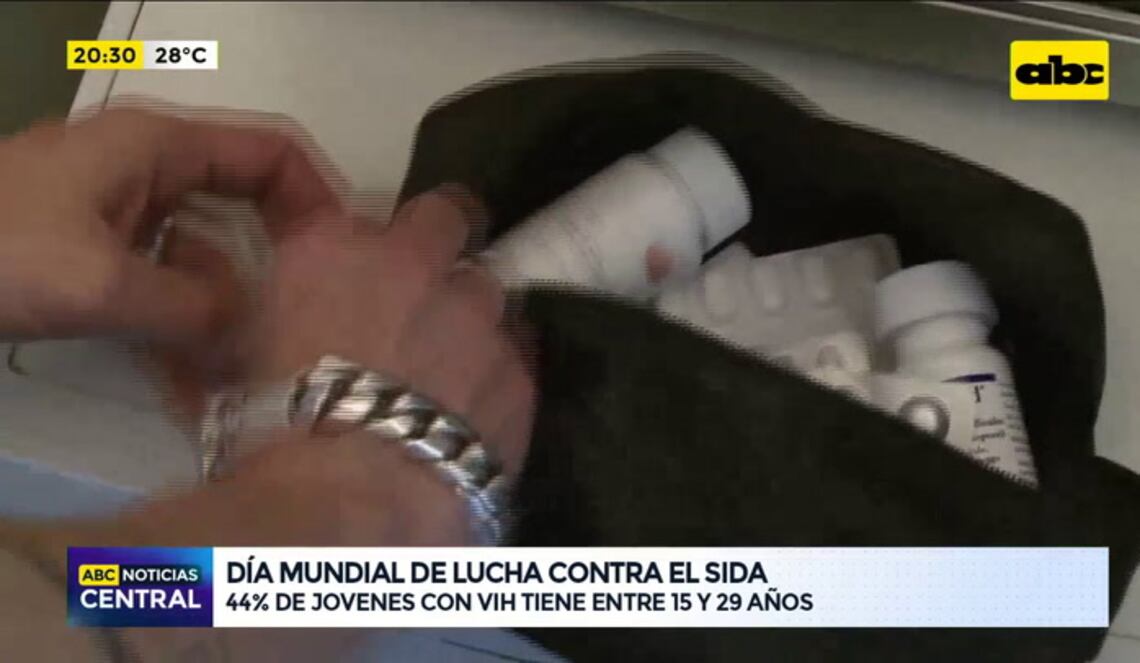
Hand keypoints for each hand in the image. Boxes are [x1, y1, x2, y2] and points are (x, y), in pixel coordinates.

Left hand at [0, 107, 340, 343]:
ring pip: (204, 233)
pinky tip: (194, 346)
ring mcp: (114, 198)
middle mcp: (145, 161)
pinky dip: (188, 297)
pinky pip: (165, 259)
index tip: (349, 255)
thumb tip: (252, 324)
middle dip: (283, 246)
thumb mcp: (103, 285)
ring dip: (232, 282)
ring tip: (256, 339)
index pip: (270, 150)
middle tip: (314, 306)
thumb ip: (193, 305)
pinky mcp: (90, 234)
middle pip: (243, 191)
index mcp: (157, 145)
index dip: (320, 194)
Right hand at [134, 186, 534, 546]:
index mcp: (334, 248)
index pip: (364, 214)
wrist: (347, 501)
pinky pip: (521, 356)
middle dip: (441, 245)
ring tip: (454, 365)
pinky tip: (478, 409)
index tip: (365, 276)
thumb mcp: (223, 369)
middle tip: (425, 293)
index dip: (370, 245)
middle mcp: (416, 265)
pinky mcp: (520, 373)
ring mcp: (478, 315)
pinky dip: (501, 372)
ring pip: (492, 290)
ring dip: (474, 316)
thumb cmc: (267, 435)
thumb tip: (230, 317)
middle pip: (449, 219)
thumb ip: (237, 323)